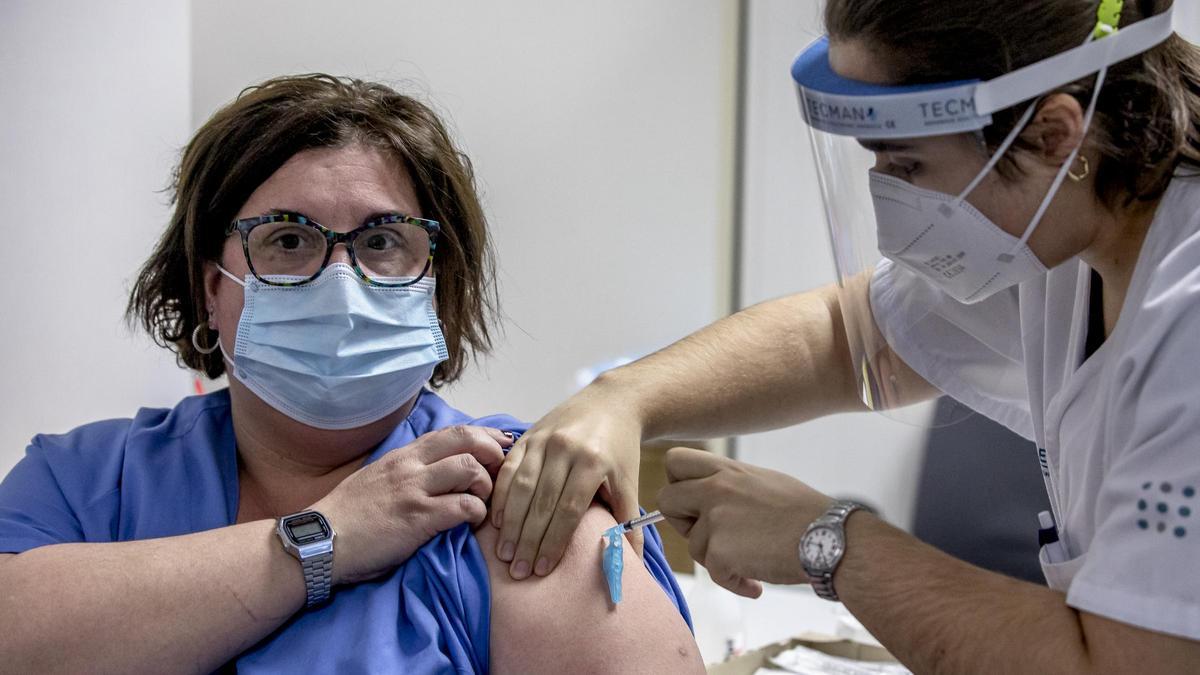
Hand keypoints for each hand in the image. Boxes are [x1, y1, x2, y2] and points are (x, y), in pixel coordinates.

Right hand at [311, 425, 513, 585]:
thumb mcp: (377, 478)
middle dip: (493, 450)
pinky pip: (463, 507)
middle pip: (466, 440)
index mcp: (403, 455)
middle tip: (504, 468)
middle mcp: (411, 466)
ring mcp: (414, 490)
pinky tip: (471, 521)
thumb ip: (406, 470)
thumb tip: (436, 469)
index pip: (452, 432)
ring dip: (486, 485)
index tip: (502, 442)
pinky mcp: (418, 518)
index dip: (483, 434)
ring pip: (469, 468)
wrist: (321, 541)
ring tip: (483, 500)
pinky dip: (476, 513)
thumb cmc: (348, 516)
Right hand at [490, 378, 644, 579]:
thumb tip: (632, 562)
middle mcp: (565, 448)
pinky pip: (509, 468)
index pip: (568, 510)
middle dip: (528, 541)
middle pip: (541, 503)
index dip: (553, 542)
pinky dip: (500, 495)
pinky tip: (496, 520)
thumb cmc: (621, 448)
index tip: (543, 569)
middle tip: (518, 572)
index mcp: (593, 461)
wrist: (612, 401)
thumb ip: (627, 521)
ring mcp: (543, 439)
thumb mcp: (629, 481)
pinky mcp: (528, 434)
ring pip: (520, 487)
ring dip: (510, 523)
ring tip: (504, 554)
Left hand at [656, 447, 832, 597]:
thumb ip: (731, 486)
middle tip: (708, 535)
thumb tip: (708, 500)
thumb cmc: (806, 514)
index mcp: (728, 469)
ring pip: (693, 545)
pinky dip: (734, 582)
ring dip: (717, 559)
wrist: (829, 539)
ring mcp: (716, 519)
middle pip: (665, 500)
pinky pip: (714, 573)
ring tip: (751, 562)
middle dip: (681, 522)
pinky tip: (757, 582)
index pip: (675, 461)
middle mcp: (716, 489)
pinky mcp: (720, 551)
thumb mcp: (764, 482)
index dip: (676, 483)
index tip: (692, 501)